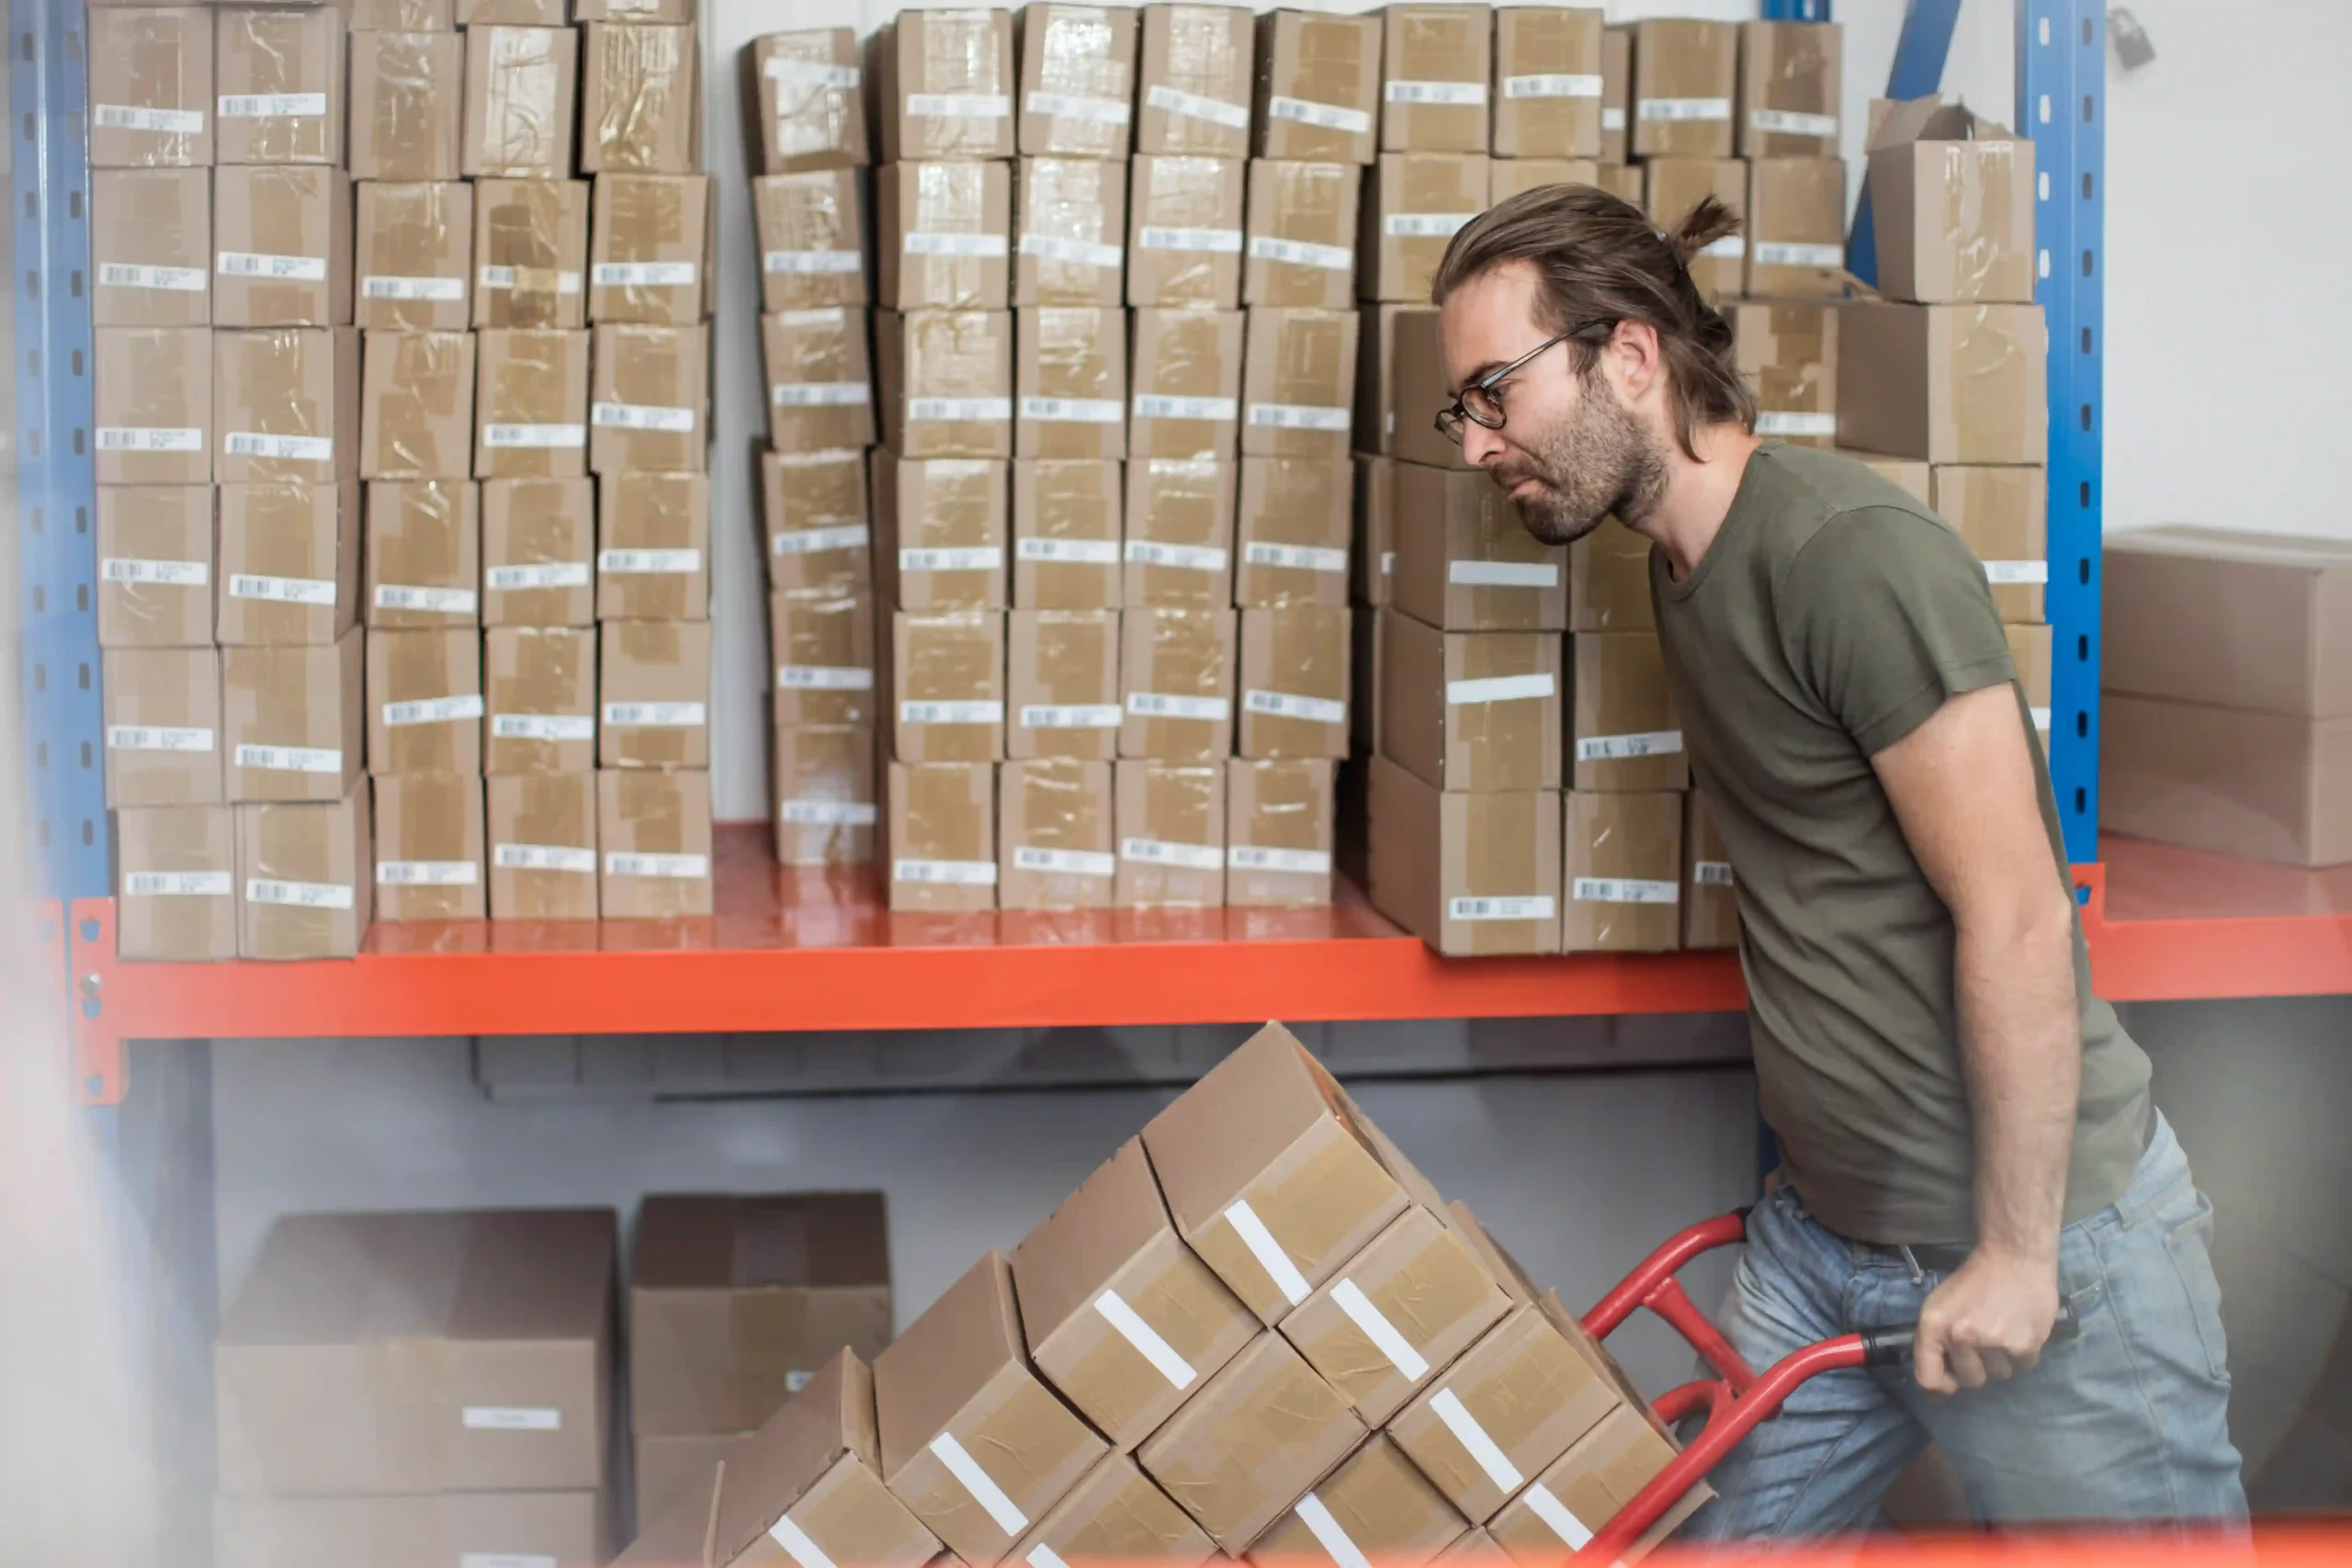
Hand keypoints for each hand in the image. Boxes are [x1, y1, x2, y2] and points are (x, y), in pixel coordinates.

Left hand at [1912, 1247, 2059, 1394]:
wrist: (2014, 1258)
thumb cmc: (1973, 1282)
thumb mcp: (1940, 1306)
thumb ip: (1934, 1343)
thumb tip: (1937, 1388)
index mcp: (1933, 1325)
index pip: (1928, 1379)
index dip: (1940, 1388)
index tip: (1950, 1384)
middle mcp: (1960, 1336)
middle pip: (1970, 1381)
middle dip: (1977, 1367)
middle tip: (1984, 1340)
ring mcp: (1993, 1342)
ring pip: (1999, 1375)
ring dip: (2002, 1360)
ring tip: (2004, 1329)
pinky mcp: (2023, 1345)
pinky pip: (2022, 1368)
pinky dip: (2023, 1354)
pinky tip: (2020, 1329)